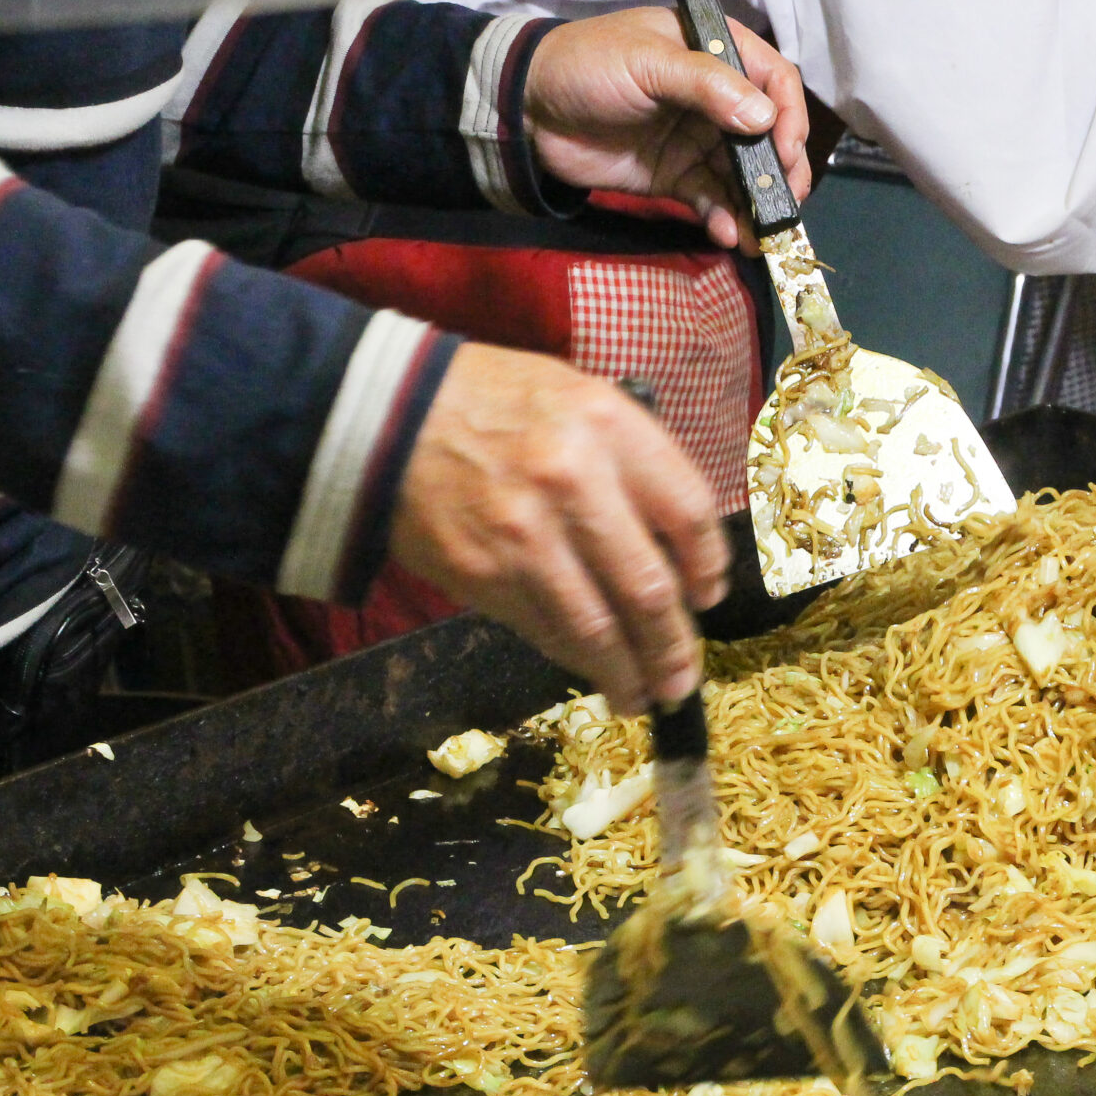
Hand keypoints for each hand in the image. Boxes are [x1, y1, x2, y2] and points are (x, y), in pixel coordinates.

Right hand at [391, 344, 729, 713]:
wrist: (386, 418)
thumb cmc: (493, 405)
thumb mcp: (578, 400)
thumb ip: (631, 463)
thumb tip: (677, 550)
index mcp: (608, 427)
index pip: (689, 513)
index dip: (709, 567)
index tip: (708, 595)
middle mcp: (573, 481)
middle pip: (649, 588)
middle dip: (674, 647)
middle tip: (683, 677)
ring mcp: (525, 536)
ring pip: (598, 630)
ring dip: (629, 675)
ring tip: (644, 696)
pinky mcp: (484, 576)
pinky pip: (546, 633)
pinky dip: (577, 661)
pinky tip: (593, 672)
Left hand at [525, 7, 811, 251]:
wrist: (527, 110)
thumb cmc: (586, 65)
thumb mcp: (646, 63)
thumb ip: (706, 86)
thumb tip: (764, 117)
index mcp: (714, 53)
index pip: (773, 79)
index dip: (789, 114)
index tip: (788, 149)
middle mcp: (715, 98)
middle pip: (768, 135)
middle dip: (781, 171)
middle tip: (786, 202)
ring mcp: (696, 141)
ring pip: (744, 174)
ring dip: (758, 204)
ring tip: (764, 233)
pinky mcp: (675, 178)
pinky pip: (712, 200)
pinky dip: (725, 219)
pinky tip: (730, 234)